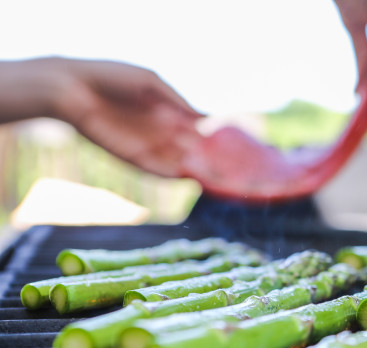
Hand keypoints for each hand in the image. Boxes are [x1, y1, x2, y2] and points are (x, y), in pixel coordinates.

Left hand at [0, 57, 202, 177]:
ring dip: (187, 167)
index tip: (221, 144)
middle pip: (182, 148)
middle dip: (199, 156)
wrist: (71, 88)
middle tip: (221, 166)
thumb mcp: (151, 84)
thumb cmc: (111, 77)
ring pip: (170, 160)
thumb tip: (206, 117)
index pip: (187, 128)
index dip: (203, 137)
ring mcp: (141, 145)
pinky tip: (183, 177)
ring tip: (206, 173)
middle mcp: (153, 131)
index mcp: (159, 111)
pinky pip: (151, 168)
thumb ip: (177, 102)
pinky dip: (167, 173)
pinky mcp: (127, 156)